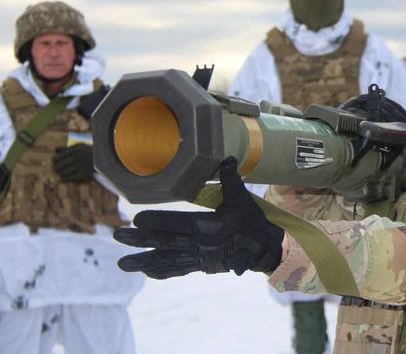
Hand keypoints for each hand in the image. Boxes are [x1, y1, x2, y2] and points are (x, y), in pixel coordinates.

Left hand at [53, 143, 93, 181]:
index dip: (55, 160)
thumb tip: (55, 150)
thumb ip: (67, 148)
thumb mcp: (79, 146)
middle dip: (56, 168)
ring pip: (65, 172)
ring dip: (61, 173)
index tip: (54, 162)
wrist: (104, 158)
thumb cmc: (89, 151)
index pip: (59, 157)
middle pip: (61, 165)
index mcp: (74, 151)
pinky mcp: (84, 174)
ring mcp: (80, 166)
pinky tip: (63, 178)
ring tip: (60, 173)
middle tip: (55, 169)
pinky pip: (72, 177)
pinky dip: (66, 178)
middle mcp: (76, 158)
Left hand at [113, 157, 283, 278]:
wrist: (264, 249)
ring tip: (122, 264)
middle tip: (117, 235)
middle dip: (140, 239)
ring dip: (143, 261)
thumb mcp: (242, 199)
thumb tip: (225, 158)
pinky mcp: (202, 265)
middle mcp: (201, 244)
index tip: (136, 219)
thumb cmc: (252, 221)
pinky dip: (162, 270)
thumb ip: (231, 179)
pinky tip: (146, 270)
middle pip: (166, 241)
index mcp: (210, 226)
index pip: (178, 223)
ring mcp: (200, 257)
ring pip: (167, 259)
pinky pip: (178, 269)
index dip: (157, 222)